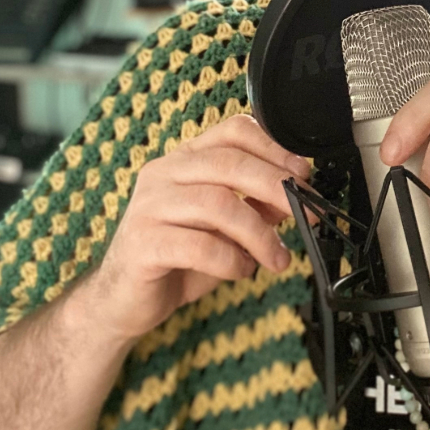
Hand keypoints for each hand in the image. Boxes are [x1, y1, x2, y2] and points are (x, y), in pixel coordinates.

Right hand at [84, 114, 310, 344]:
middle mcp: (164, 173)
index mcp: (185, 159)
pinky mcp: (142, 243)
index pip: (233, 130)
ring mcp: (148, 206)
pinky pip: (199, 245)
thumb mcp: (226, 229)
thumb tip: (296, 196)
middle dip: (276, 188)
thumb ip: (256, 207)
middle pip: (230, 163)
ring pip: (218, 204)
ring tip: (277, 258)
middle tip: (305, 214)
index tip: (302, 173)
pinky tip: (241, 271)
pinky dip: (231, 260)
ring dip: (259, 234)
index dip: (274, 148)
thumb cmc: (177, 257)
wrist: (123, 299)